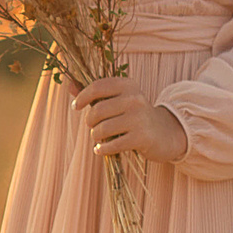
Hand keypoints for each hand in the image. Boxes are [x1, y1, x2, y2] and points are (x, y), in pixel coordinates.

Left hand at [72, 75, 187, 161]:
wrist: (164, 133)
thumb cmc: (133, 115)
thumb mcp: (117, 100)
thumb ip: (94, 93)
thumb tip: (68, 84)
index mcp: (128, 85)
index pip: (97, 87)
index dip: (81, 97)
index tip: (76, 106)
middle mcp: (135, 99)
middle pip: (97, 110)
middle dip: (90, 121)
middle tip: (94, 126)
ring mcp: (139, 118)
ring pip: (102, 129)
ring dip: (96, 136)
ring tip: (99, 138)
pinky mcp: (141, 137)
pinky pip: (112, 145)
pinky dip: (102, 149)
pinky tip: (101, 149)